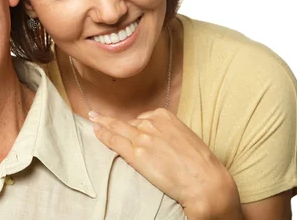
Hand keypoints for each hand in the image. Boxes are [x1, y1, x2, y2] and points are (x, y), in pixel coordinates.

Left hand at [90, 109, 242, 219]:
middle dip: (112, 121)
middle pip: (128, 122)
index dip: (135, 125)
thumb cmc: (200, 163)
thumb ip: (168, 132)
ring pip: (117, 128)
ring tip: (92, 119)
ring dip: (102, 123)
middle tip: (96, 115)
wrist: (204, 181)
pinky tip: (96, 132)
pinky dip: (103, 135)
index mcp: (165, 116)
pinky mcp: (136, 154)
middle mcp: (152, 123)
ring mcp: (143, 137)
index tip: (127, 126)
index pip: (143, 118)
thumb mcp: (185, 137)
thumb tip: (159, 138)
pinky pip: (115, 141)